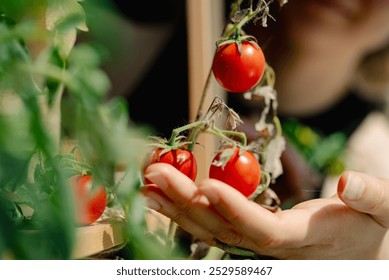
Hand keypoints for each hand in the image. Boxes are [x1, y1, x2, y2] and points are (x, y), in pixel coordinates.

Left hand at [142, 163, 388, 258]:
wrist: (360, 247)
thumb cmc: (371, 226)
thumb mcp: (383, 208)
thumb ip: (371, 197)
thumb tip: (349, 182)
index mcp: (305, 239)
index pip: (265, 231)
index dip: (235, 211)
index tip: (207, 186)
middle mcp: (273, 247)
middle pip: (224, 229)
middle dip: (188, 203)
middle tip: (156, 174)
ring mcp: (256, 243)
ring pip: (211, 230)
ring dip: (177, 208)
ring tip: (148, 185)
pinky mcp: (249, 233)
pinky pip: (213, 225)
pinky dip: (186, 210)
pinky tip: (164, 194)